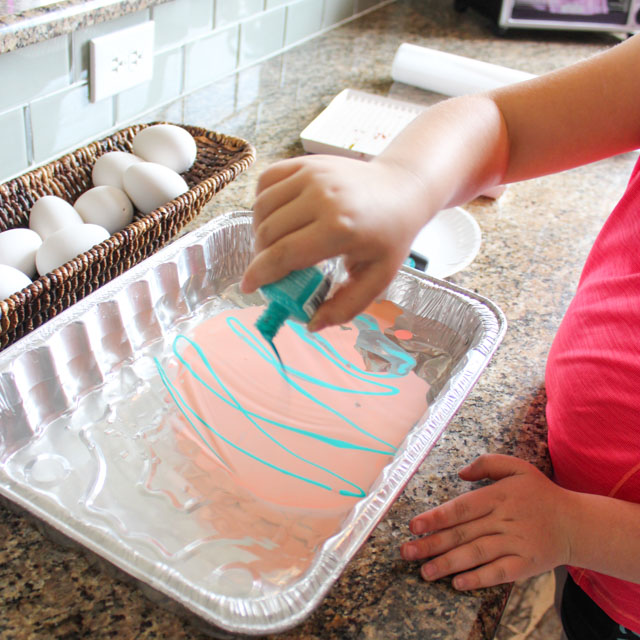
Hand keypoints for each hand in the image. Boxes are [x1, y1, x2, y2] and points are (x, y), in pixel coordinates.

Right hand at [241, 155, 428, 329]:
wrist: (403, 189)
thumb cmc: (390, 236)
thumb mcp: (377, 279)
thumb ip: (345, 306)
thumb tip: (311, 324)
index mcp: (340, 229)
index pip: (283, 255)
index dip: (259, 274)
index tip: (248, 287)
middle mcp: (322, 197)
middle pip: (267, 233)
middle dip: (260, 257)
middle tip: (270, 269)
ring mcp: (312, 175)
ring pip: (261, 207)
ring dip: (259, 231)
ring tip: (273, 245)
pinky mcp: (307, 162)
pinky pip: (266, 181)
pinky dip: (262, 202)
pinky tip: (276, 218)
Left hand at [400, 454, 573, 589]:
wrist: (577, 523)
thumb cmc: (540, 494)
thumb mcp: (517, 468)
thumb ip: (488, 464)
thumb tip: (461, 472)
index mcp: (498, 496)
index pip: (461, 508)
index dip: (436, 517)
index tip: (414, 526)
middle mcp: (504, 520)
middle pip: (462, 533)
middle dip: (431, 544)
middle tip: (406, 552)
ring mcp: (515, 543)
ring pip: (476, 554)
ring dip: (448, 564)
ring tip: (424, 571)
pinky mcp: (526, 564)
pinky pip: (499, 573)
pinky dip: (478, 578)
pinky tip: (458, 583)